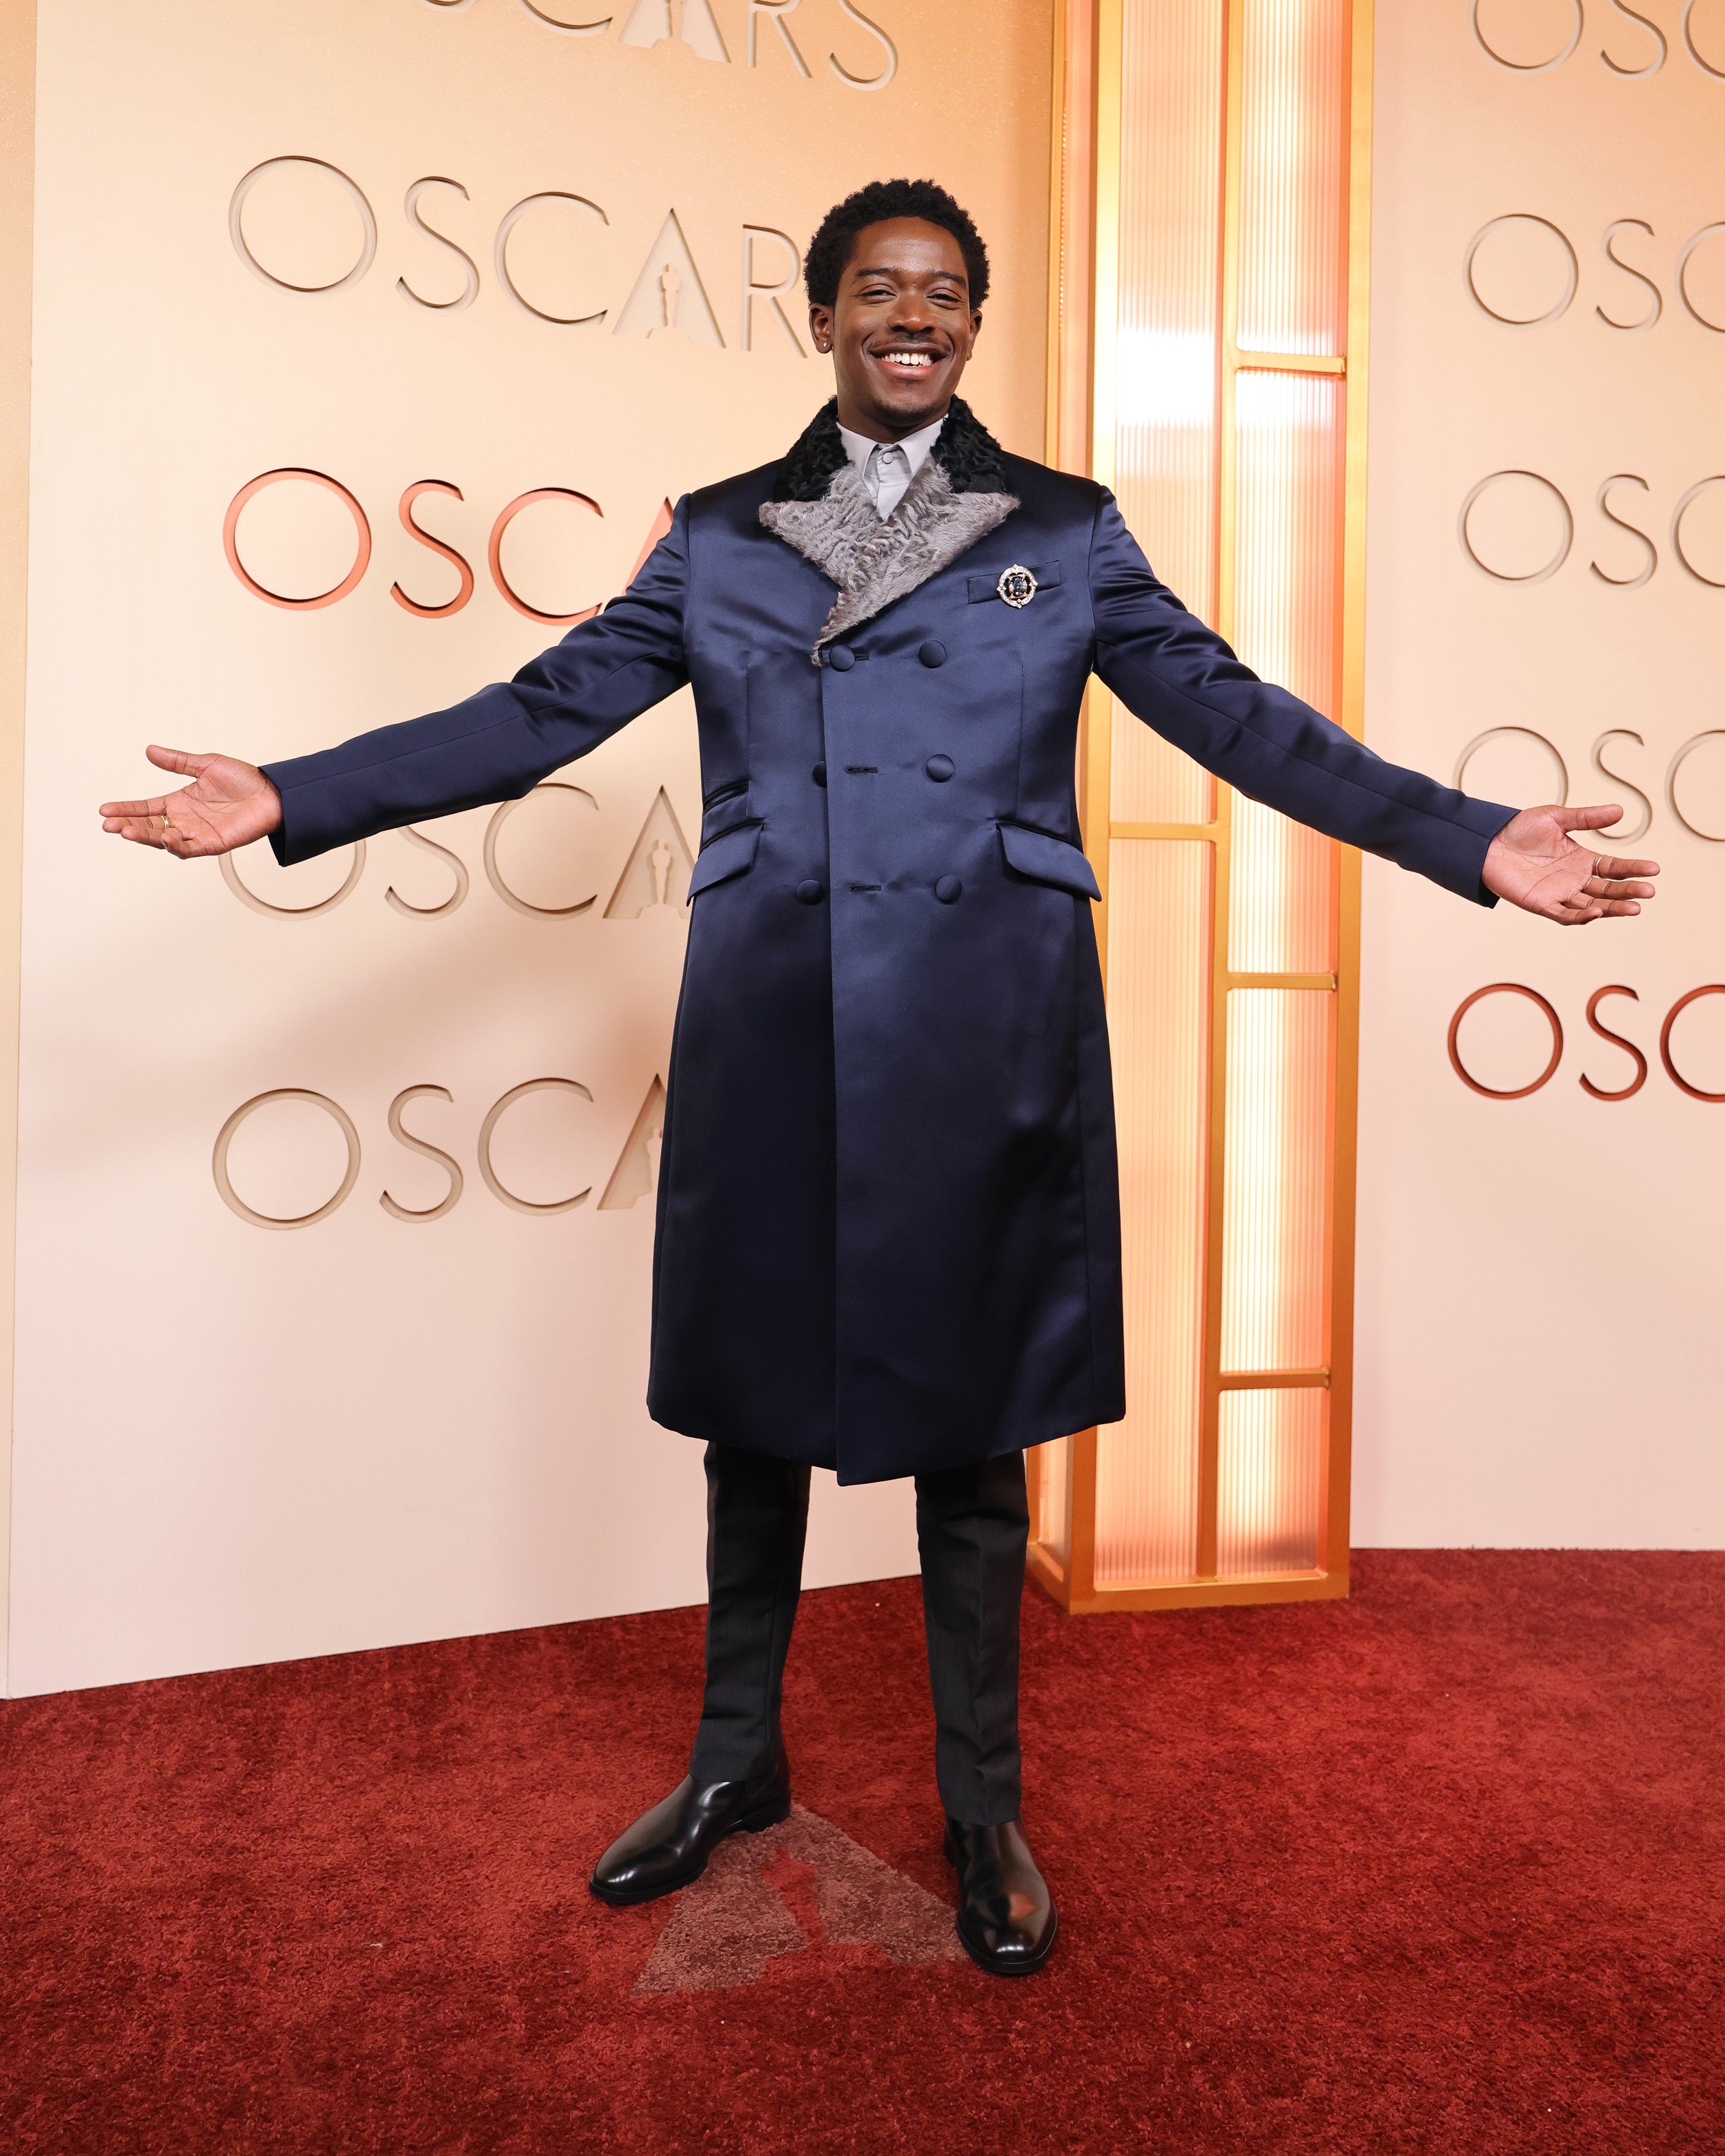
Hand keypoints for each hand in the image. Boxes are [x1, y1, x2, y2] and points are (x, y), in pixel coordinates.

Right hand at [99, 746, 281, 859]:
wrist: (273, 792)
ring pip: (164, 840)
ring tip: (128, 831)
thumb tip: (150, 750)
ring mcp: (198, 833)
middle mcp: (185, 820)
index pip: (145, 808)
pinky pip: (190, 848)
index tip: (104, 810)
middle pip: (149, 827)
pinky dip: (176, 845)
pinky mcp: (214, 843)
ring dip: (146, 837)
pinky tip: (166, 837)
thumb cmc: (244, 779)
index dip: (125, 809)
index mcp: (180, 802)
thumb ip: (177, 761)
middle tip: (109, 825)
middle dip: (128, 826)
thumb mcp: (205, 764)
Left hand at [1481, 804, 1658, 924]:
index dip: (1633, 869)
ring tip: (1635, 908)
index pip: (1613, 868)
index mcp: (1580, 859)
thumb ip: (1587, 818)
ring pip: (1591, 906)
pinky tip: (1597, 912)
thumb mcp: (1557, 818)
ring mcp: (1558, 893)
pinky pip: (1564, 914)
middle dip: (1629, 892)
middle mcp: (1573, 879)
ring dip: (1612, 908)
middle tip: (1649, 892)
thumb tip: (1621, 810)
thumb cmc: (1519, 829)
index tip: (1654, 869)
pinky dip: (1581, 916)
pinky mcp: (1540, 904)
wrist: (1487, 841)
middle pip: (1607, 890)